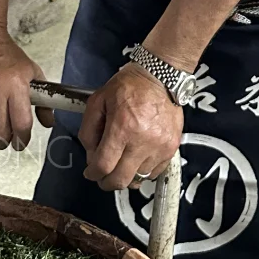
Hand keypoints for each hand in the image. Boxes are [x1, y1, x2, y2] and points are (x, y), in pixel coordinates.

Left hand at [80, 63, 182, 190]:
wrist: (160, 76)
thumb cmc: (131, 85)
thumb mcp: (98, 100)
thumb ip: (88, 129)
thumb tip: (90, 155)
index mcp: (122, 126)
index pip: (103, 166)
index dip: (92, 173)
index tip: (91, 172)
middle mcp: (142, 139)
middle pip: (121, 180)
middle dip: (107, 182)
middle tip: (103, 175)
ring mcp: (159, 146)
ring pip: (138, 178)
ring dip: (126, 174)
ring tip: (122, 160)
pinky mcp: (171, 147)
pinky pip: (154, 172)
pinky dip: (143, 170)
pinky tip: (137, 157)